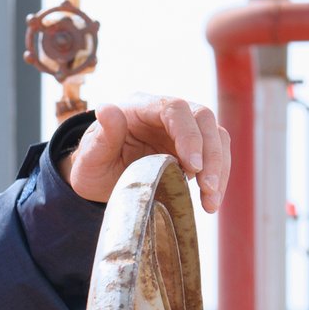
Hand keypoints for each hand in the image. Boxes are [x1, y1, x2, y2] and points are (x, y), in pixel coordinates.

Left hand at [58, 95, 229, 212]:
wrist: (100, 176)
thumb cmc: (92, 164)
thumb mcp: (89, 158)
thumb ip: (101, 137)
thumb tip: (106, 109)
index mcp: (139, 107)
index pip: (174, 109)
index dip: (189, 135)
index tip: (193, 167)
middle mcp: (164, 112)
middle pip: (203, 118)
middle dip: (211, 154)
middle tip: (208, 189)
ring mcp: (181, 128)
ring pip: (215, 136)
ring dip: (219, 168)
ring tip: (210, 202)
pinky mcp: (192, 147)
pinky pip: (214, 154)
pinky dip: (218, 176)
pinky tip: (210, 200)